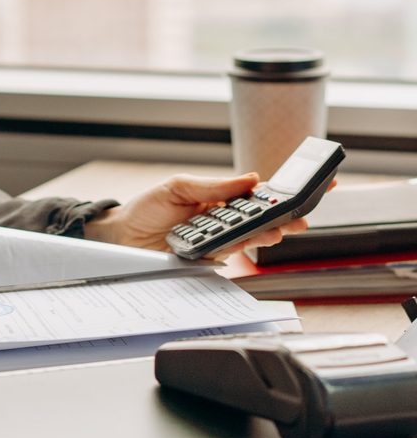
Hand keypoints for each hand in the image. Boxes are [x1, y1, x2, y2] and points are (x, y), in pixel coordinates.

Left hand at [82, 172, 308, 255]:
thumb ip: (213, 186)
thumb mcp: (178, 187)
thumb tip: (250, 179)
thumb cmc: (147, 208)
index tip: (315, 181)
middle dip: (287, 215)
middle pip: (264, 218)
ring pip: (254, 237)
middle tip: (304, 213)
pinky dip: (247, 245)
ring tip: (285, 225)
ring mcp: (220, 240)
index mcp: (220, 198)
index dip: (286, 189)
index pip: (258, 194)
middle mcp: (224, 221)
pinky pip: (233, 252)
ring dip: (272, 231)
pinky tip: (257, 238)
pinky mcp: (210, 258)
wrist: (123, 236)